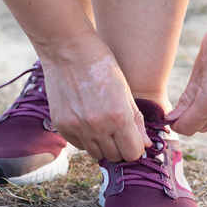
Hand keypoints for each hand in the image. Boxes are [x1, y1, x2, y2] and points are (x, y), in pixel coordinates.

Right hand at [38, 34, 151, 161]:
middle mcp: (98, 126)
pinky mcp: (61, 125)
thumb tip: (145, 145)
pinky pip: (78, 144)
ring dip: (102, 145)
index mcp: (118, 116)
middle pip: (114, 156)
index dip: (135, 148)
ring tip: (102, 125)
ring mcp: (77, 127)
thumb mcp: (125, 90)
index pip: (132, 153)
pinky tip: (87, 120)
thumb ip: (136, 120)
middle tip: (118, 132)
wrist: (68, 50)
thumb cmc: (102, 65)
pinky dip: (85, 138)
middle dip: (120, 148)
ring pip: (95, 153)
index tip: (133, 140)